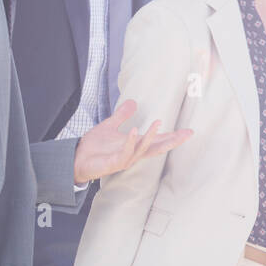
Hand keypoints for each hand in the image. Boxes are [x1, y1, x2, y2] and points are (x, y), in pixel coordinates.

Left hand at [74, 99, 191, 185]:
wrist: (76, 158)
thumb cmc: (93, 147)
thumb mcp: (109, 126)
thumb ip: (121, 116)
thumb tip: (133, 102)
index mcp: (134, 145)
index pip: (157, 141)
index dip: (172, 137)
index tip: (188, 131)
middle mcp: (132, 154)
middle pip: (157, 148)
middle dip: (172, 141)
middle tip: (187, 133)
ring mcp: (124, 159)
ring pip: (143, 149)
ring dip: (151, 137)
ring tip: (158, 123)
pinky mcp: (114, 163)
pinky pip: (125, 152)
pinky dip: (131, 142)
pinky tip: (135, 131)